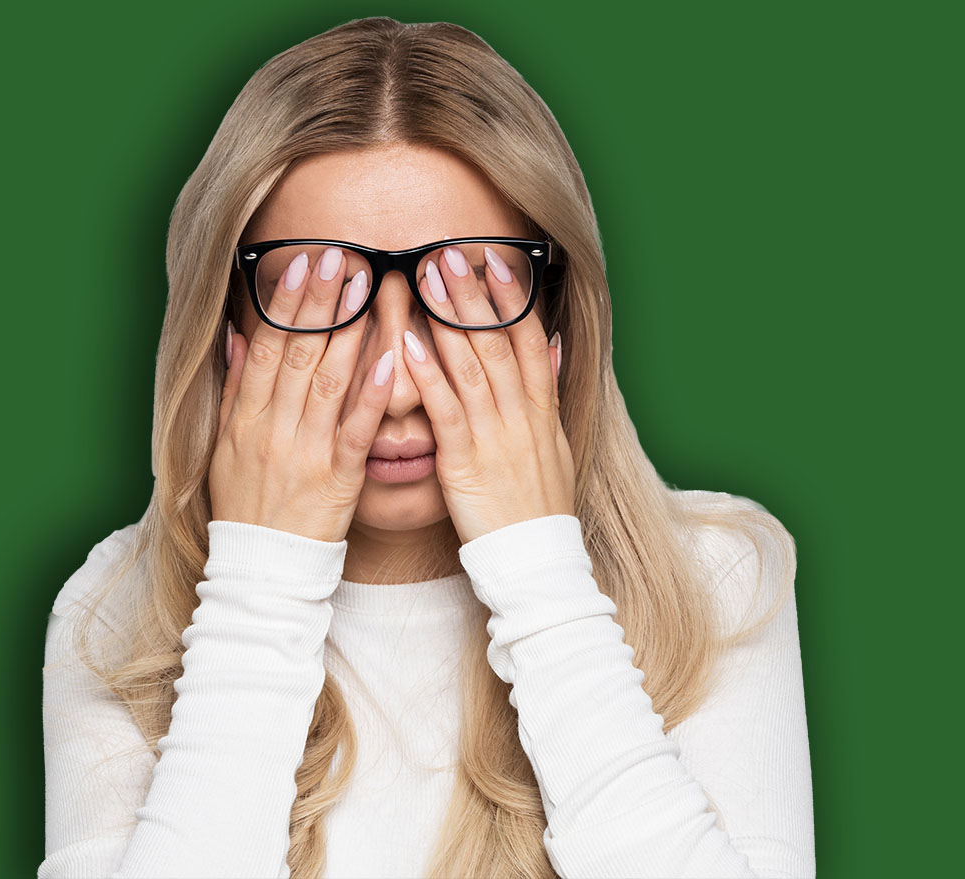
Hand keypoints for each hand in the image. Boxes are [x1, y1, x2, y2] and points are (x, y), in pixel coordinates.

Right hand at [209, 247, 394, 542]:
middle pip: (297, 354)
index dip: (284, 305)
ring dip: (347, 331)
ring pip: (327, 382)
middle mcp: (271, 429)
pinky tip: (392, 356)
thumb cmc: (246, 505)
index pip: (266, 349)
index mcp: (244, 419)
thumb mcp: (225, 447)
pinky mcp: (336, 478)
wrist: (260, 569)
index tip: (301, 265)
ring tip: (366, 287)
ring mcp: (305, 452)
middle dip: (319, 302)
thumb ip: (235, 391)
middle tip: (339, 256)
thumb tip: (238, 338)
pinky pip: (356, 429)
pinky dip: (373, 392)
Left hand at [402, 245, 575, 544]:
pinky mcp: (466, 462)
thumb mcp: (555, 444)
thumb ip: (547, 392)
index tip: (498, 259)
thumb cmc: (538, 503)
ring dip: (449, 318)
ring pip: (472, 366)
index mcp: (541, 409)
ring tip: (427, 278)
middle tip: (450, 252)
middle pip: (499, 341)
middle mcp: (522, 414)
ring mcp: (496, 436)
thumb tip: (552, 347)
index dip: (514, 297)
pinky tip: (409, 343)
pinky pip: (447, 411)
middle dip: (474, 294)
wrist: (536, 559)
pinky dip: (429, 375)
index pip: (529, 339)